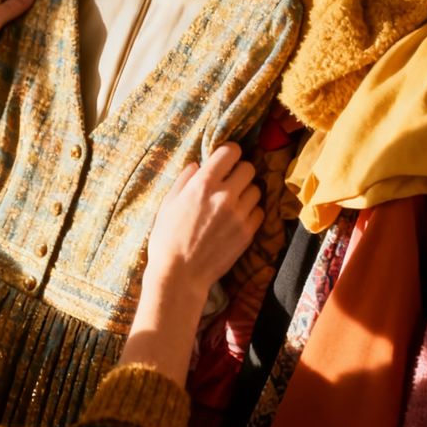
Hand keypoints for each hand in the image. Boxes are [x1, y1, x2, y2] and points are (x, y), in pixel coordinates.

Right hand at [144, 143, 263, 300]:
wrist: (180, 275)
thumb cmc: (167, 239)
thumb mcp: (168, 203)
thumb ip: (184, 180)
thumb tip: (197, 165)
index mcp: (203, 184)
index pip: (230, 152)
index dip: (229, 152)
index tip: (226, 159)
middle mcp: (225, 195)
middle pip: (248, 168)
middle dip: (239, 171)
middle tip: (230, 181)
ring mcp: (239, 214)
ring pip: (256, 189)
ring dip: (246, 192)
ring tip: (234, 202)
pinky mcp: (248, 232)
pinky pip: (259, 212)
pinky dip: (250, 211)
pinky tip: (237, 218)